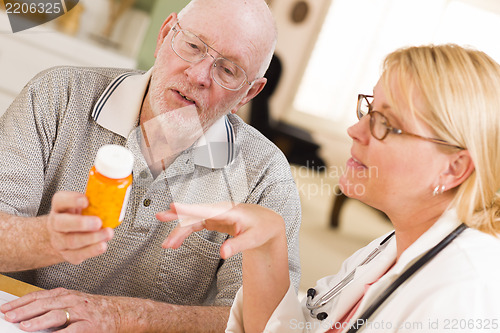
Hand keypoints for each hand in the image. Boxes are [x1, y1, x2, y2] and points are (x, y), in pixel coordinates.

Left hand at [0, 288, 118, 331]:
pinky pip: (73, 330)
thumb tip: (29, 315)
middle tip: (9, 316)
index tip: (7, 308)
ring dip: (39, 320)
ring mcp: (81, 312)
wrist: (120, 313)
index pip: (39, 296)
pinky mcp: (90, 326)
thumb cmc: (95, 310)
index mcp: (66, 294)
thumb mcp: (73, 303)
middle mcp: (72, 300)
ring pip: (57, 314)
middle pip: (45, 304)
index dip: (21, 302)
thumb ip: (54, 306)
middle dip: (25, 310)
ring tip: (25, 326)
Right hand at [47, 191, 113, 264]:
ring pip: (72, 241)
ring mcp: (60, 240)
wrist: (60, 236)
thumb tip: (114, 192)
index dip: (72, 200)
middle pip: (62, 223)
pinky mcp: (68, 254)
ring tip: (107, 233)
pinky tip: (102, 245)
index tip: (86, 200)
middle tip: (98, 222)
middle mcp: (57, 224)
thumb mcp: (79, 205)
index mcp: (60, 208)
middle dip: (81, 223)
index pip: (60, 200)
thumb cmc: (75, 216)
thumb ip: (93, 199)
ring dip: (92, 238)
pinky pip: (78, 254)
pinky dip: (92, 251)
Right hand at [157, 202, 285, 258]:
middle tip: (160, 216)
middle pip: (194, 212)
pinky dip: (184, 233)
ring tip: (167, 245)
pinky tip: (176, 242)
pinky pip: (194, 225)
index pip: (205, 210)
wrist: (267, 222)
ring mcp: (214, 215)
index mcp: (228, 211)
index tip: (174, 206)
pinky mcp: (213, 220)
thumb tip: (223, 253)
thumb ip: (238, 245)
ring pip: (191, 220)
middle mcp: (219, 210)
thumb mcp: (253, 239)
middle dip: (177, 216)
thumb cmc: (262, 228)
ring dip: (178, 231)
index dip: (189, 208)